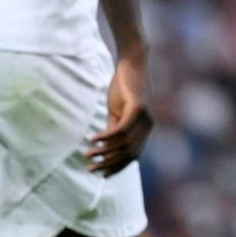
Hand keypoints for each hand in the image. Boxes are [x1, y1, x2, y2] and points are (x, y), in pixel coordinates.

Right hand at [86, 53, 153, 175]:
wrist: (132, 61)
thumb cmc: (124, 85)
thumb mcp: (117, 110)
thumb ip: (113, 127)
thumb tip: (105, 145)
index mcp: (145, 128)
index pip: (133, 155)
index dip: (118, 167)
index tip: (102, 175)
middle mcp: (148, 126)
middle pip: (128, 153)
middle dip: (108, 164)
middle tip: (90, 168)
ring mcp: (145, 117)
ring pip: (123, 144)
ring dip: (104, 152)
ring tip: (87, 155)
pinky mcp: (138, 107)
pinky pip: (121, 130)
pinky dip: (107, 137)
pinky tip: (93, 140)